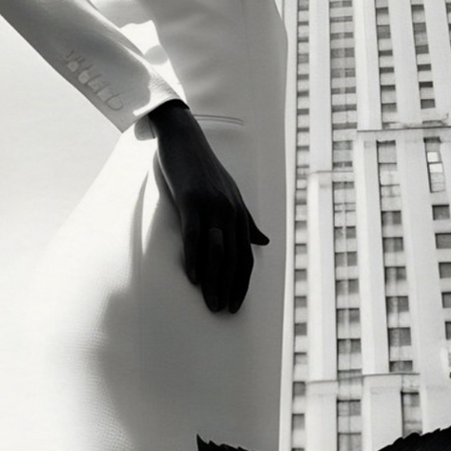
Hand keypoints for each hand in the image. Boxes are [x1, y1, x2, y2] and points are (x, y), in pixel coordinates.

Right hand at [150, 102, 268, 313]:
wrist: (185, 139)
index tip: (236, 305)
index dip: (242, 283)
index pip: (246, 257)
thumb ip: (247, 220)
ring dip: (214, 280)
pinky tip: (193, 277)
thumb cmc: (204, 169)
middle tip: (222, 311)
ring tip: (209, 302)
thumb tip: (264, 241)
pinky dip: (194, 258)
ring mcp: (212, 206)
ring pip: (217, 252)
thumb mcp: (230, 195)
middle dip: (229, 288)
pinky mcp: (192, 200)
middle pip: (234, 259)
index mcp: (240, 214)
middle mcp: (231, 212)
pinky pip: (195, 235)